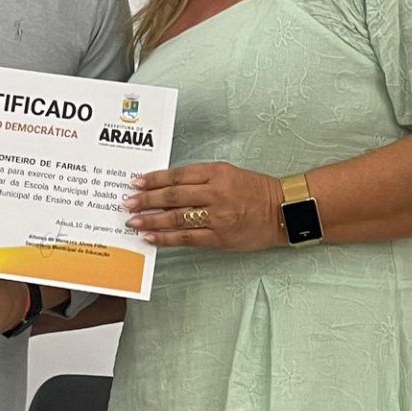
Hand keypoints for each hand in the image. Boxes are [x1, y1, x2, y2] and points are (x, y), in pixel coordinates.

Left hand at [124, 162, 282, 250]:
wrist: (284, 211)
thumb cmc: (257, 190)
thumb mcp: (230, 173)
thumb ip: (202, 178)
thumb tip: (169, 187)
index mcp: (217, 172)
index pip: (178, 175)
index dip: (154, 179)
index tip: (136, 182)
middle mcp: (216, 192)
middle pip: (173, 196)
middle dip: (146, 199)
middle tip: (127, 202)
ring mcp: (218, 216)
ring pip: (177, 217)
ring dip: (151, 219)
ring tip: (133, 221)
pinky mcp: (220, 237)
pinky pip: (187, 238)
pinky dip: (166, 237)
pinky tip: (151, 237)